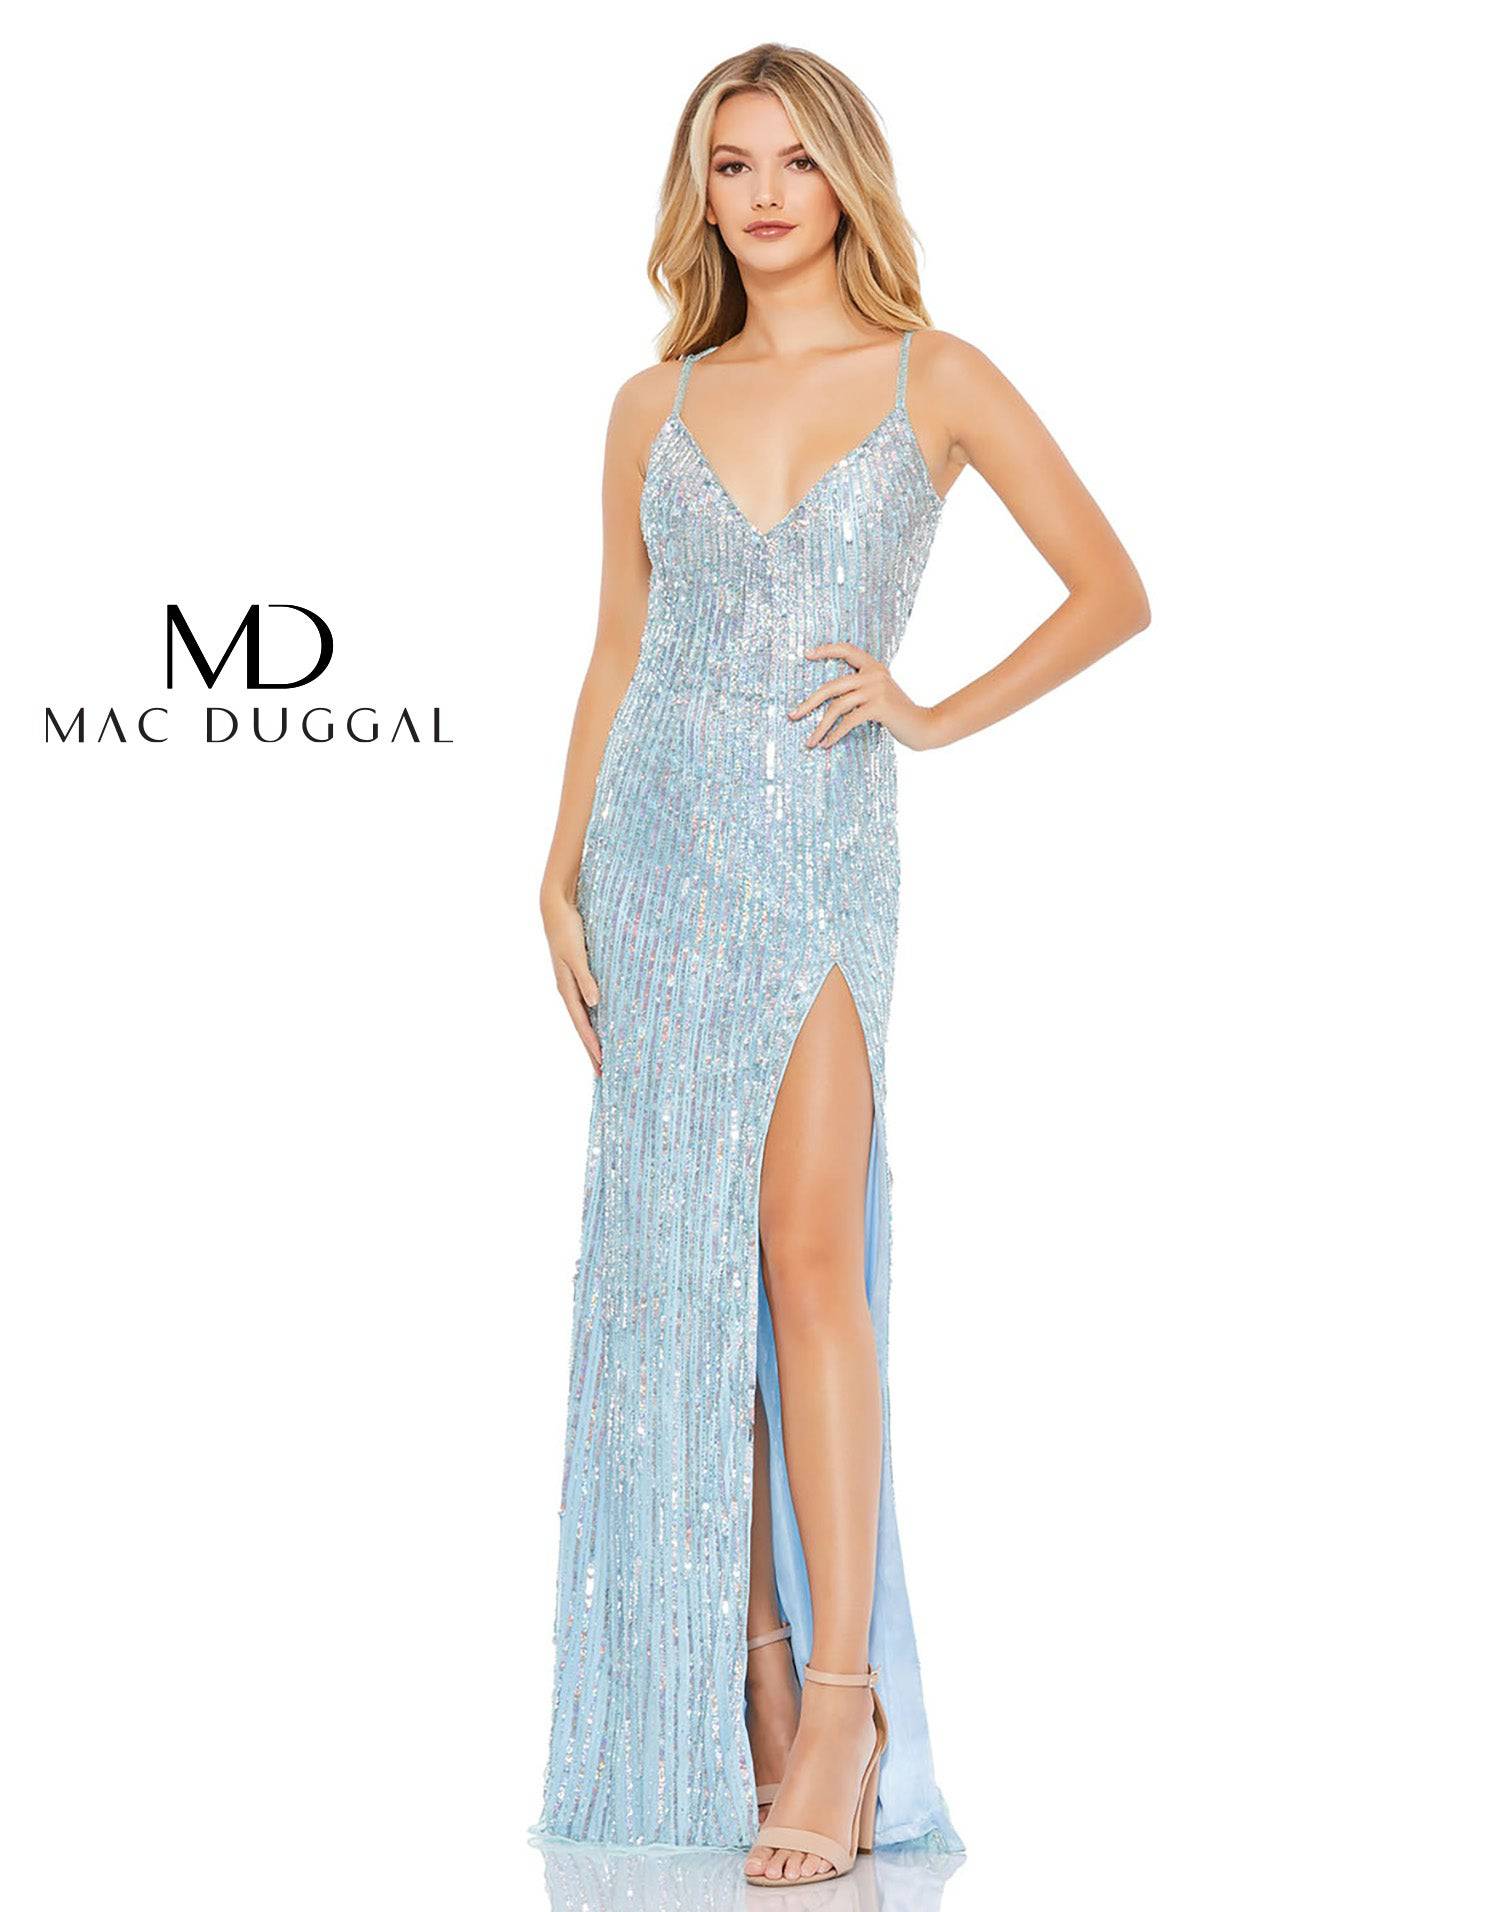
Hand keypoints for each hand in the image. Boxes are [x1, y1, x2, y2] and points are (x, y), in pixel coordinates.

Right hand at [540, 886, 602, 1075]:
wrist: (556, 907)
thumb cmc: (567, 929)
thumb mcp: (577, 954)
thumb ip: (586, 978)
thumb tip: (595, 1004)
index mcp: (567, 988)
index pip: (581, 1023)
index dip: (592, 1044)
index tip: (602, 1063)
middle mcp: (568, 989)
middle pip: (582, 1025)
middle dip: (592, 1048)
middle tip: (603, 1071)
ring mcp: (572, 982)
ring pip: (584, 1016)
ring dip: (593, 1035)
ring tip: (603, 1053)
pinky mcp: (577, 973)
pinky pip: (586, 1002)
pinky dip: (595, 1016)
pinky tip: (603, 1021)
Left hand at [788, 643, 946, 750]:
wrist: (924, 726)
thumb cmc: (898, 714)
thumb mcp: (881, 693)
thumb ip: (862, 688)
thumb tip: (830, 699)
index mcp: (873, 666)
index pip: (846, 650)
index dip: (826, 650)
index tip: (807, 654)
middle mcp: (874, 673)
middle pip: (832, 686)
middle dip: (809, 703)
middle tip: (793, 716)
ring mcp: (876, 689)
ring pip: (837, 706)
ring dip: (820, 726)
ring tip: (810, 741)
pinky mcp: (879, 706)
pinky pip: (848, 720)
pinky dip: (835, 734)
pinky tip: (826, 744)